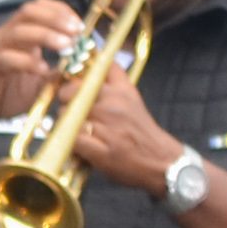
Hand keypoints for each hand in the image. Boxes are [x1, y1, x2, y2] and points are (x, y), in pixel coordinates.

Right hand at [0, 0, 82, 129]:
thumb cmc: (3, 94)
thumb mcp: (36, 82)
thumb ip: (54, 72)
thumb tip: (79, 67)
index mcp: (16, 35)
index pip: (37, 8)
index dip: (60, 11)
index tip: (79, 25)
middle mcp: (4, 36)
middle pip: (29, 12)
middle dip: (56, 18)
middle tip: (76, 31)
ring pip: (19, 31)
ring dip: (46, 35)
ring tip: (67, 45)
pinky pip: (6, 59)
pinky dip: (27, 62)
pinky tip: (42, 69)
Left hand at [70, 64, 186, 194]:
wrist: (162, 161)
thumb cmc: (142, 133)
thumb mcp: (132, 100)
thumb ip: (113, 86)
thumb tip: (86, 73)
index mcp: (123, 90)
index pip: (98, 66)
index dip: (80, 70)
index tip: (75, 78)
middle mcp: (115, 104)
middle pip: (73, 89)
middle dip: (65, 97)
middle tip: (67, 106)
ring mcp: (108, 126)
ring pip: (68, 114)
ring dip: (64, 121)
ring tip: (71, 127)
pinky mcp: (102, 150)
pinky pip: (72, 138)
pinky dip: (69, 141)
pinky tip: (75, 143)